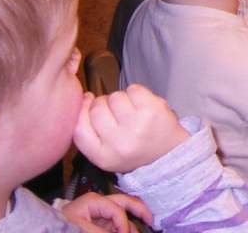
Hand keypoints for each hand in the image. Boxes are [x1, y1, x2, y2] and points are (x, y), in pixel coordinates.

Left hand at [61, 192, 151, 232]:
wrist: (44, 230)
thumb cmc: (60, 227)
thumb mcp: (79, 228)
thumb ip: (100, 231)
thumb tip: (122, 232)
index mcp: (94, 201)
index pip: (117, 209)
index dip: (123, 223)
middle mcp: (100, 204)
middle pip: (125, 201)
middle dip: (139, 210)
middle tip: (151, 220)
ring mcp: (100, 213)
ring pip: (123, 213)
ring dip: (132, 222)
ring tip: (141, 230)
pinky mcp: (99, 223)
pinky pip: (116, 223)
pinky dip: (124, 227)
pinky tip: (129, 231)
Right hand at [72, 85, 189, 173]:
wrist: (168, 153)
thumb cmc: (132, 150)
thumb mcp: (105, 153)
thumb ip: (89, 132)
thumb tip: (85, 97)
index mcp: (103, 157)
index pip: (79, 129)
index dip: (81, 110)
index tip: (87, 101)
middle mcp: (119, 143)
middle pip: (97, 109)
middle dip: (103, 104)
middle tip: (115, 112)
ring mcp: (137, 125)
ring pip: (115, 97)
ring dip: (121, 99)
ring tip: (130, 110)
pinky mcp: (153, 110)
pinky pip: (134, 89)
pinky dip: (136, 92)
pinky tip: (142, 104)